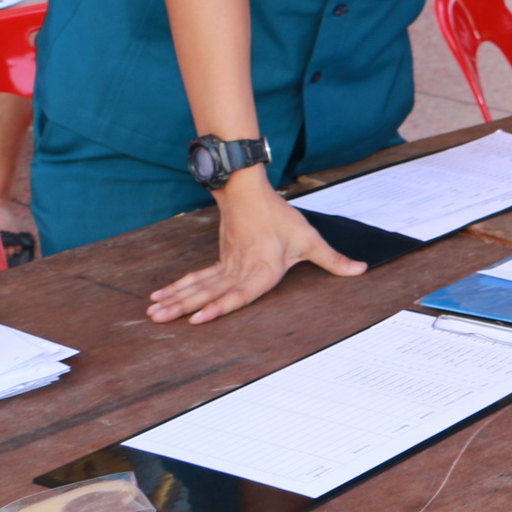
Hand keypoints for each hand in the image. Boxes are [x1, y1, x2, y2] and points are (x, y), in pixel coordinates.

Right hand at [148, 173, 365, 322]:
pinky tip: (160, 295)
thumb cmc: (280, 217)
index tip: (197, 319)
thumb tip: (360, 270)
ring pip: (197, 285)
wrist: (250, 192)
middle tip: (158, 319)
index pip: (239, 293)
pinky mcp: (220, 260)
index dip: (219, 307)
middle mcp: (239, 270)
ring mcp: (226, 265)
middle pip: (208, 291)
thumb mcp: (310, 240)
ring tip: (152, 312)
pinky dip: (178, 287)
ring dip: (174, 298)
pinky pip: (196, 277)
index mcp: (261, 269)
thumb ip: (332, 260)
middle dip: (183, 307)